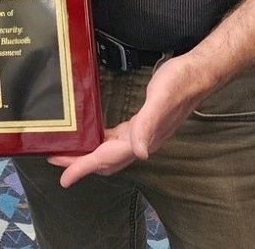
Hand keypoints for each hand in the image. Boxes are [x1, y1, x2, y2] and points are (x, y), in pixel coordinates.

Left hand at [48, 56, 202, 186]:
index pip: (106, 158)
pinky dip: (102, 143)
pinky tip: (94, 136)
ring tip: (69, 150)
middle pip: (104, 161)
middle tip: (55, 159)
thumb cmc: (180, 82)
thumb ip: (149, 125)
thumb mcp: (161, 99)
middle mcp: (142, 141)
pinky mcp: (143, 124)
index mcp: (142, 137)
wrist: (199, 74)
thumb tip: (140, 153)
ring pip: (110, 153)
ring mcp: (143, 134)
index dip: (83, 168)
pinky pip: (117, 140)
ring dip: (89, 155)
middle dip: (80, 164)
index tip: (63, 179)